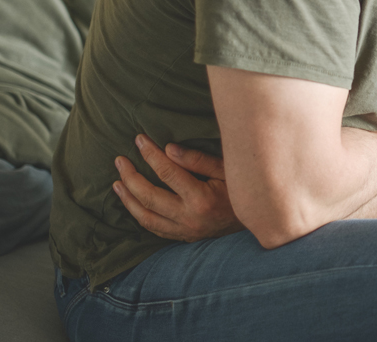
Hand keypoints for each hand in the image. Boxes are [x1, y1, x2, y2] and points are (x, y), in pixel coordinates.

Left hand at [113, 134, 243, 241]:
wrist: (259, 221)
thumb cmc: (243, 190)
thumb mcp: (227, 170)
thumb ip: (198, 160)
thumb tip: (168, 149)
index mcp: (201, 199)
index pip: (167, 172)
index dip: (150, 154)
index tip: (139, 140)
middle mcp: (189, 218)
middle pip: (149, 197)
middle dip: (131, 177)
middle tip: (120, 160)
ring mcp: (185, 231)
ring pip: (146, 217)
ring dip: (128, 200)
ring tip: (117, 183)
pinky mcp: (184, 237)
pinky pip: (154, 229)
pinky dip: (140, 216)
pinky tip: (132, 204)